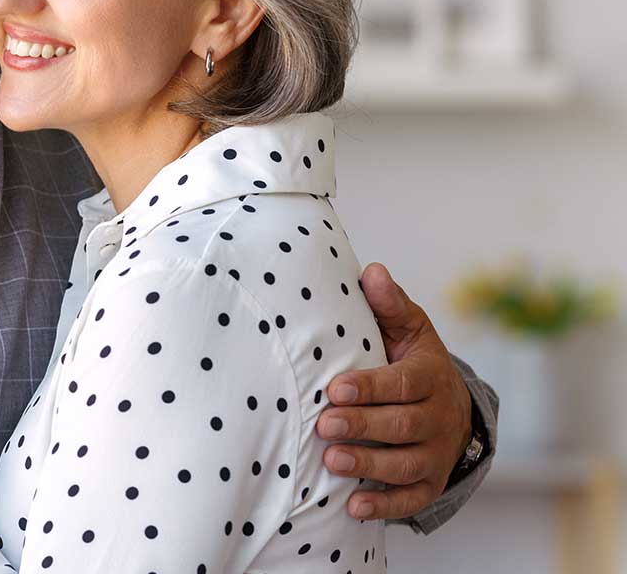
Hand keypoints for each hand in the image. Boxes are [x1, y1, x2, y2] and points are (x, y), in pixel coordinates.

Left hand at [317, 262, 474, 520]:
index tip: (337, 388)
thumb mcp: (409, 330)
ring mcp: (435, 454)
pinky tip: (354, 506)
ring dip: (369, 465)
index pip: (403, 384)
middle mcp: (438, 418)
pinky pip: (411, 499)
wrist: (452, 408)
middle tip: (325, 423)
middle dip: (364, 425)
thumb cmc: (414, 362)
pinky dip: (385, 506)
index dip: (371, 387)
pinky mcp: (430, 483)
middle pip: (403, 426)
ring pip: (406, 465)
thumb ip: (389, 305)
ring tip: (332, 460)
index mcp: (429, 377)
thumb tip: (371, 271)